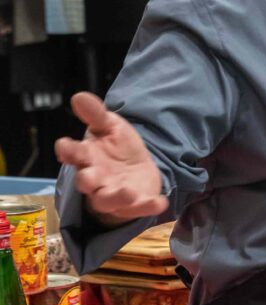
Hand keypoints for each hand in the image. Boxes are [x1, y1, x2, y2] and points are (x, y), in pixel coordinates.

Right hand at [54, 92, 167, 223]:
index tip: (65, 147)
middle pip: (86, 182)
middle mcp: (96, 178)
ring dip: (116, 197)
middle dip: (87, 180)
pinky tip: (160, 203)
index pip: (72, 153)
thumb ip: (96, 114)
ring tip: (127, 191)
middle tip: (90, 176)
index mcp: (87, 157)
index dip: (67, 150)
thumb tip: (79, 96)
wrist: (137, 168)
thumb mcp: (110, 126)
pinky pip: (138, 208)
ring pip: (108, 200)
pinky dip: (148, 206)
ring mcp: (113, 193)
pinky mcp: (134, 204)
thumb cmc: (117, 148)